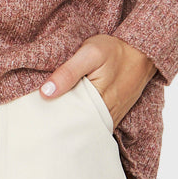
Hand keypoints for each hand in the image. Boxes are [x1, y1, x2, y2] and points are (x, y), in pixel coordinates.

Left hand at [39, 35, 158, 128]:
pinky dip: (81, 120)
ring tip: (49, 119)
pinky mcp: (113, 114)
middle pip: (76, 128)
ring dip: (69, 123)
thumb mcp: (90, 54)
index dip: (51, 121)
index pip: (68, 122)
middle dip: (58, 125)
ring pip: (84, 127)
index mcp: (99, 104)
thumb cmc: (115, 50)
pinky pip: (93, 123)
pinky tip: (68, 114)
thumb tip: (45, 93)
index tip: (35, 119)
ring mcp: (111, 117)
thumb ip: (68, 73)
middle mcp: (106, 116)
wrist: (142, 51)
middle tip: (38, 121)